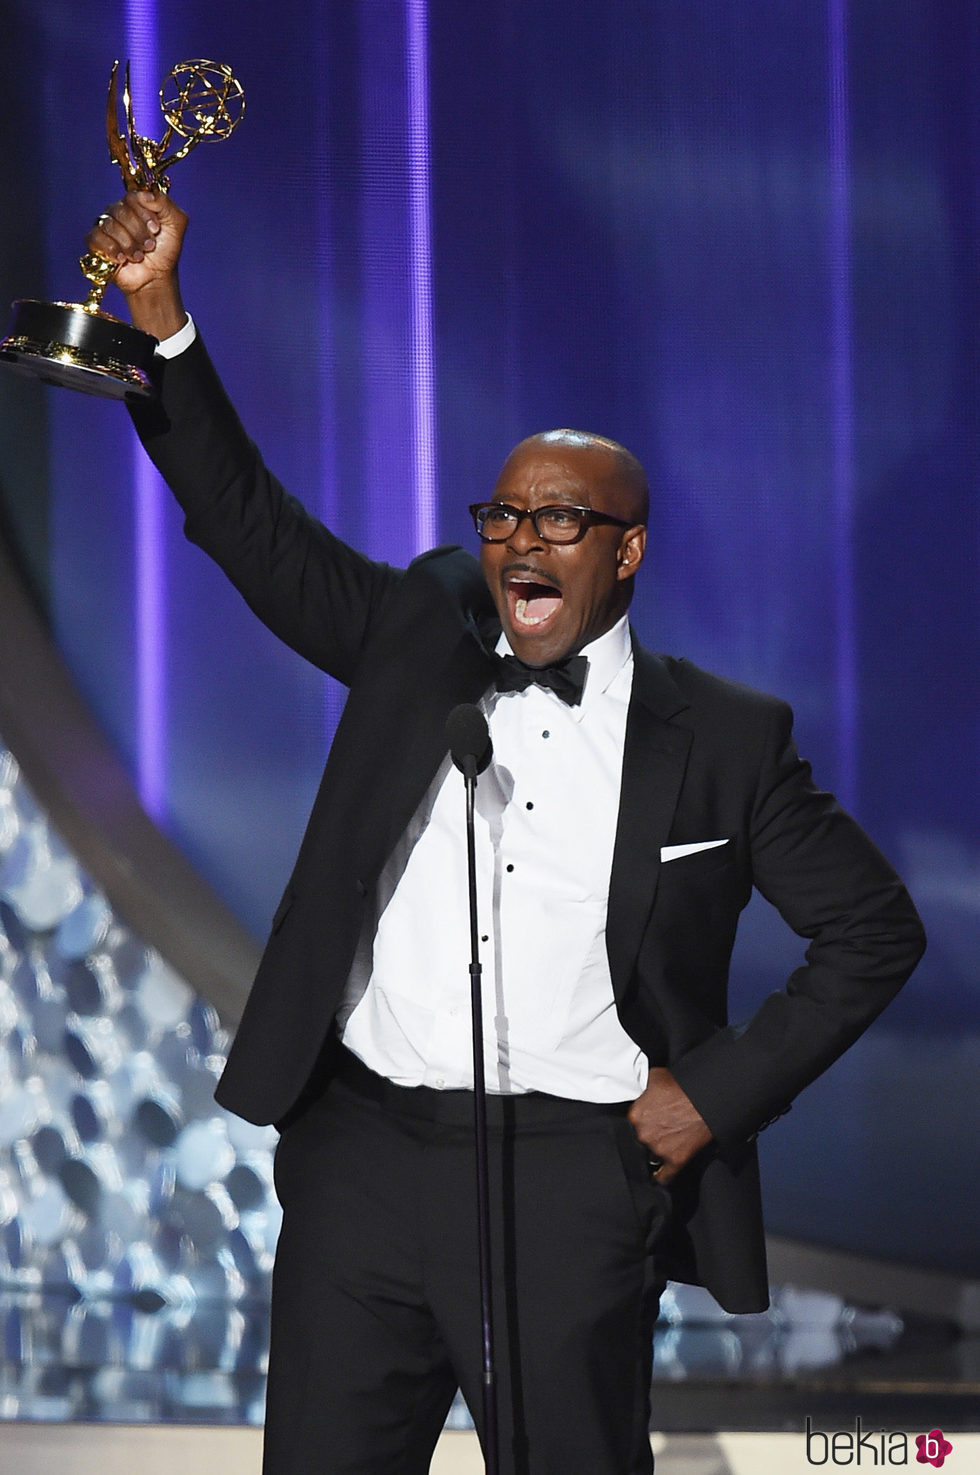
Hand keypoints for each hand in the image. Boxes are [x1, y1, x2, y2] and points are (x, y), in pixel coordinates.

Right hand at [84, 191, 188, 338]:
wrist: (157, 278)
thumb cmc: (166, 251)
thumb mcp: (176, 224)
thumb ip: (165, 203)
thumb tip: (145, 195)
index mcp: (135, 204)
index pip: (132, 197)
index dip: (144, 213)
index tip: (156, 228)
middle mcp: (118, 212)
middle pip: (120, 211)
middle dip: (139, 232)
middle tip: (149, 246)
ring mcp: (106, 227)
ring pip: (109, 225)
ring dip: (129, 244)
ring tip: (139, 256)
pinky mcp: (96, 243)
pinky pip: (96, 237)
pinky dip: (112, 249)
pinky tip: (122, 259)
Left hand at [627, 1067, 712, 1184]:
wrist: (706, 1099)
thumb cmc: (683, 1087)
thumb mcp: (655, 1077)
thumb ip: (643, 1088)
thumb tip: (639, 1090)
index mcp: (636, 1115)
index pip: (630, 1124)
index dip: (639, 1122)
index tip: (646, 1122)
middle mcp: (644, 1134)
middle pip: (640, 1140)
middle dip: (648, 1135)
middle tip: (661, 1128)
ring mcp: (659, 1149)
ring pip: (651, 1156)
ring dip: (657, 1151)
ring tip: (669, 1141)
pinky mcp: (676, 1160)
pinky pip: (664, 1177)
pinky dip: (662, 1177)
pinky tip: (659, 1176)